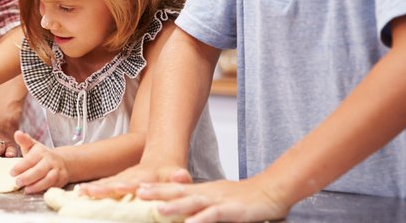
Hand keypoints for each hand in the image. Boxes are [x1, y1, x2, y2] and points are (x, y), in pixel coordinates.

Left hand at [11, 130, 68, 193]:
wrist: (61, 161)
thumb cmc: (40, 155)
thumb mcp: (32, 146)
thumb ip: (24, 141)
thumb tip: (17, 133)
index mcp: (41, 152)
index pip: (30, 159)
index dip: (21, 167)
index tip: (11, 173)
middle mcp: (51, 160)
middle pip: (39, 170)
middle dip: (27, 177)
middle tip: (17, 182)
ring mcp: (58, 170)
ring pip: (49, 179)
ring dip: (37, 186)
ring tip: (26, 190)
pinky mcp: (62, 179)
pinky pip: (54, 185)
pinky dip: (45, 189)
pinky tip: (35, 192)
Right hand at [80, 162, 191, 198]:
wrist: (161, 159)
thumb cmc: (169, 171)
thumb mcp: (177, 173)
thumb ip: (180, 176)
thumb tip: (182, 175)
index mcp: (143, 177)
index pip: (132, 183)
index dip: (125, 186)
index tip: (116, 188)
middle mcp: (129, 177)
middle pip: (112, 183)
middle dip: (100, 188)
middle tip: (86, 191)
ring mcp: (121, 179)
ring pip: (104, 183)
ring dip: (92, 188)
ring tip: (79, 193)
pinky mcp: (117, 182)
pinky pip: (102, 185)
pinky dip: (92, 189)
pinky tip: (80, 193)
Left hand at [136, 178, 289, 222]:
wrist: (269, 191)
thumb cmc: (242, 197)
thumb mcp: (215, 199)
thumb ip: (198, 204)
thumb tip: (182, 212)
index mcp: (201, 190)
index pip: (174, 187)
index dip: (156, 188)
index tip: (136, 188)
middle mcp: (206, 193)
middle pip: (178, 191)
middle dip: (157, 192)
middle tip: (136, 192)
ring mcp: (218, 200)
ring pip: (192, 202)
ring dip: (175, 206)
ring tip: (157, 210)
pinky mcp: (231, 210)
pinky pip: (213, 215)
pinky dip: (201, 219)